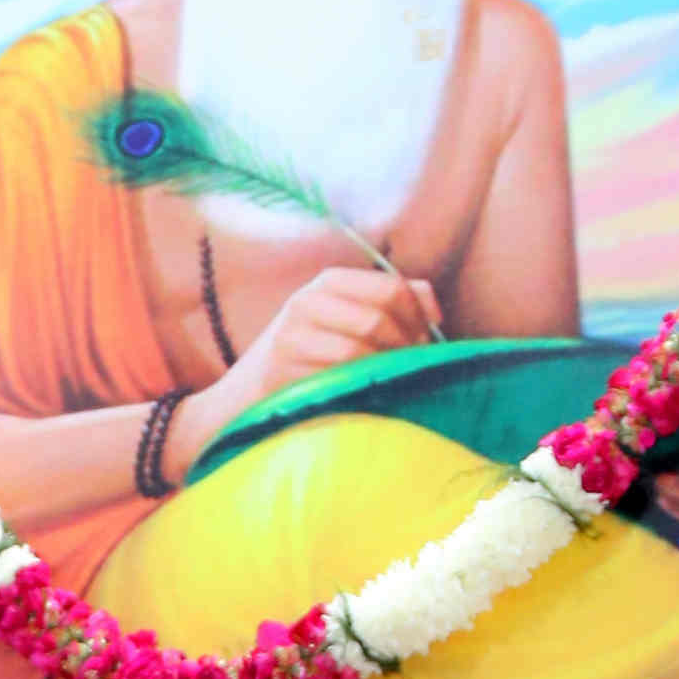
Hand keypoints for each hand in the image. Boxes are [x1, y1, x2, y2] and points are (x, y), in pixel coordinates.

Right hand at [225, 262, 441, 414]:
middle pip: (379, 318)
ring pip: (360, 346)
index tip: (426, 340)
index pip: (391, 288)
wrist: (244, 395)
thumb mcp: (344, 320)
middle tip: (414, 366)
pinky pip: (338, 372)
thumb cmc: (307, 359)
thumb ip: (390, 305)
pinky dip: (361, 382)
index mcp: (329, 282)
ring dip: (386, 366)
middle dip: (405, 345)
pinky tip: (368, 390)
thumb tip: (434, 310)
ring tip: (395, 378)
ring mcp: (292, 332)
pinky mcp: (283, 365)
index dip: (418, 316)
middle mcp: (308, 299)